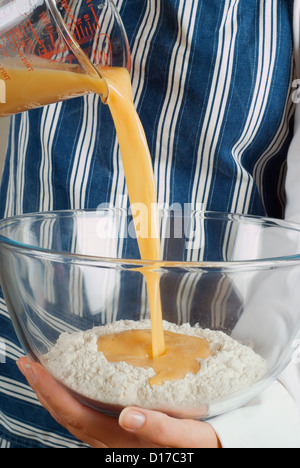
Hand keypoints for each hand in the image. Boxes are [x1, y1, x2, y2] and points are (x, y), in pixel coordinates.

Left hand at [17, 356, 220, 447]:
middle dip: (44, 389)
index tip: (34, 367)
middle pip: (67, 417)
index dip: (50, 392)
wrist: (217, 449)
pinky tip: (73, 383)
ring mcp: (114, 440)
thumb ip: (161, 430)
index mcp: (123, 442)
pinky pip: (87, 415)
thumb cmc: (206, 444)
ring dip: (55, 393)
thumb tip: (129, 414)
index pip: (75, 415)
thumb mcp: (191, 438)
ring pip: (74, 417)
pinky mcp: (120, 434)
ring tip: (44, 369)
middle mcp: (112, 443)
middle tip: (29, 361)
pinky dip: (72, 397)